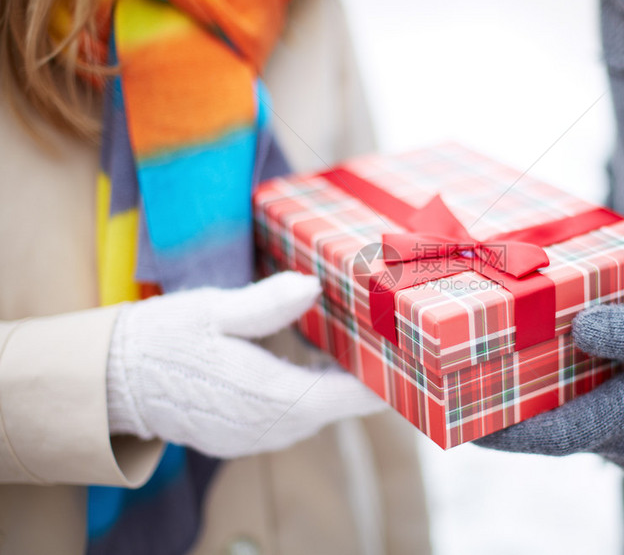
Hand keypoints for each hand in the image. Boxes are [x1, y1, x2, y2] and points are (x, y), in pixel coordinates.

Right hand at [106, 272, 386, 457]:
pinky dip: (310, 394)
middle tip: (386, 337)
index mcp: (271, 397)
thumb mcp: (215, 310)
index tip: (407, 354)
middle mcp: (271, 428)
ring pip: (318, 413)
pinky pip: (294, 419)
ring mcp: (258, 438)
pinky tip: (314, 366)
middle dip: (365, 376)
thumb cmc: (165, 340)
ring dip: (337, 385)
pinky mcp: (246, 439)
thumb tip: (313, 286)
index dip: (384, 378)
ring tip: (358, 346)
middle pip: (340, 406)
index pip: (349, 397)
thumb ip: (268, 304)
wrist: (114, 381)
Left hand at [476, 300, 623, 482]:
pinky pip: (598, 428)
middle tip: (472, 386)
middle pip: (556, 431)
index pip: (554, 435)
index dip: (506, 434)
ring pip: (576, 428)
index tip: (465, 427)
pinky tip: (567, 376)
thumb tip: (581, 327)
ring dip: (547, 406)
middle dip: (515, 413)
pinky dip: (576, 406)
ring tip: (511, 371)